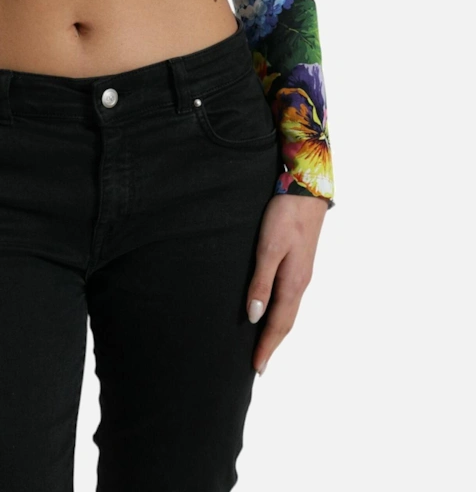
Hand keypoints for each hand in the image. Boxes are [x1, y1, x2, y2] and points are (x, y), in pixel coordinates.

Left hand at [246, 193, 327, 374]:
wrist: (306, 191)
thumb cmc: (285, 216)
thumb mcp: (268, 248)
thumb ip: (261, 282)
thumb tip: (254, 316)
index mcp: (293, 283)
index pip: (278, 324)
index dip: (266, 346)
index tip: (256, 369)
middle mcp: (300, 283)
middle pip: (285, 322)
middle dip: (272, 344)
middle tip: (259, 366)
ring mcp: (302, 274)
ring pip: (289, 311)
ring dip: (277, 330)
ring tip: (264, 345)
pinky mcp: (299, 264)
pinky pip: (290, 298)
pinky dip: (281, 312)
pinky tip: (273, 310)